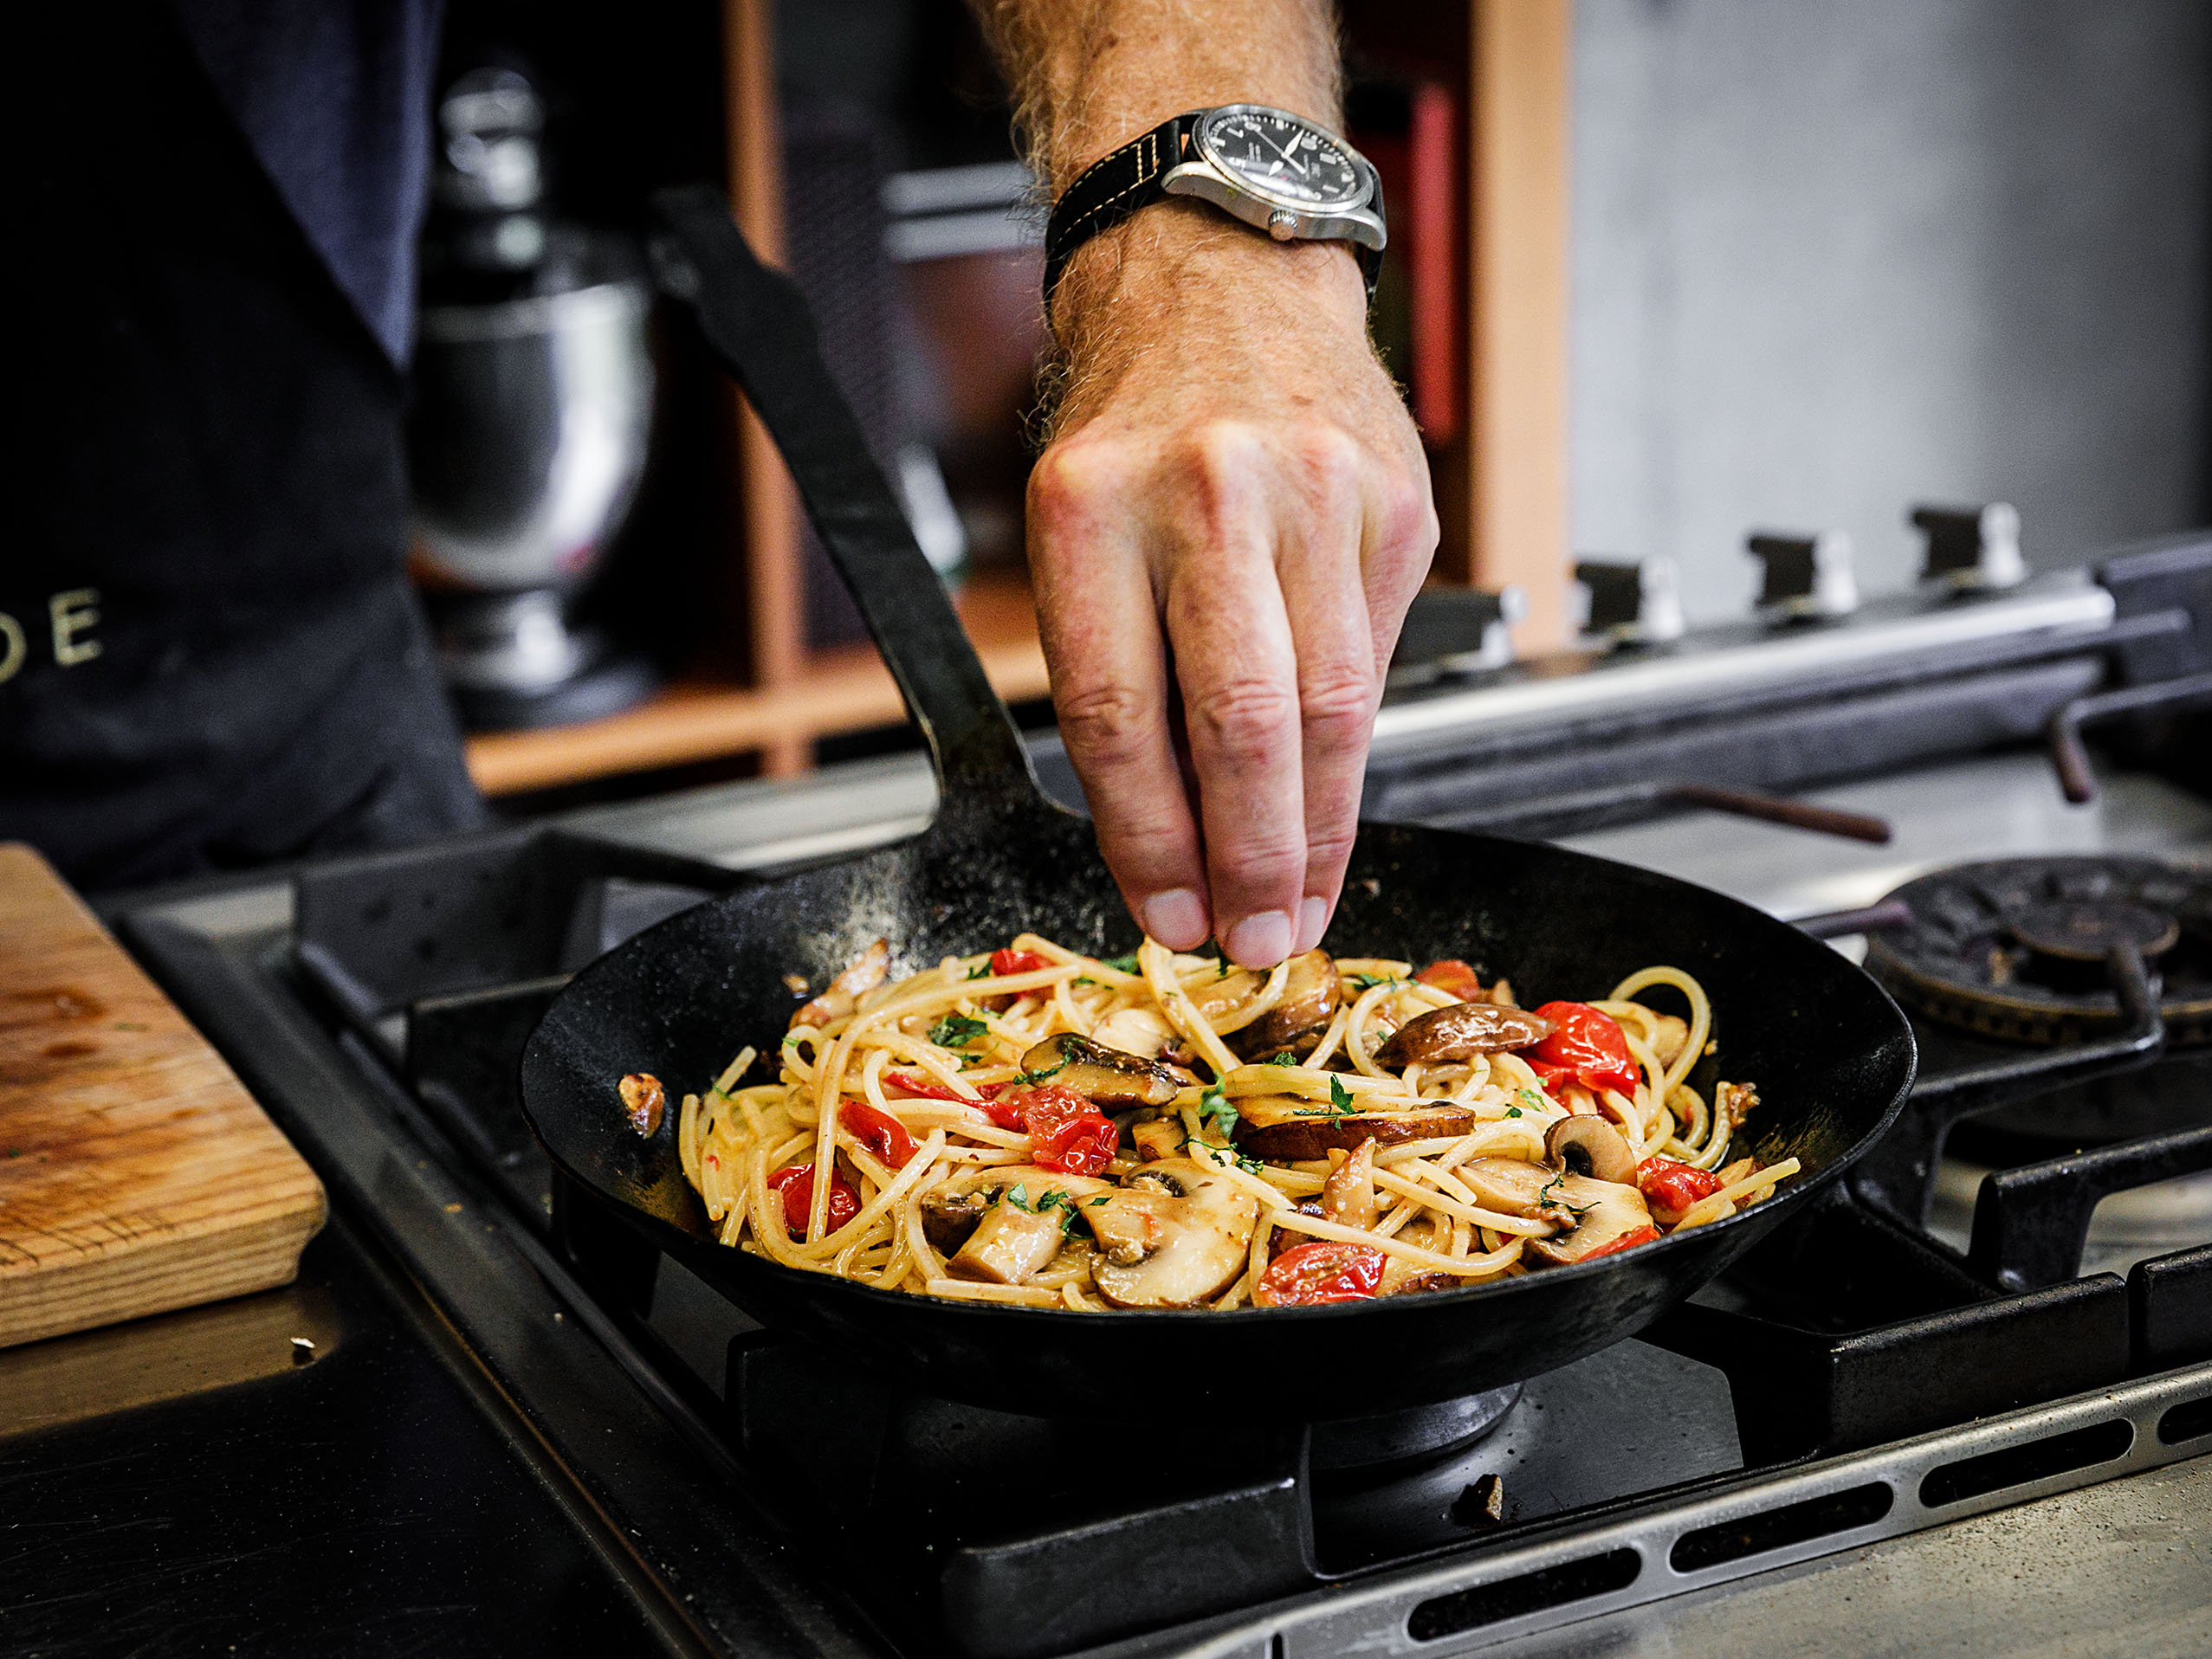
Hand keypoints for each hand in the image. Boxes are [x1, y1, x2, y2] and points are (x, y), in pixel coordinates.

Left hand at [1027, 201, 1438, 968]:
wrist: (1222, 279)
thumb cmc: (1135, 427)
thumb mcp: (1079, 529)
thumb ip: (1124, 673)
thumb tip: (1176, 845)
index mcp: (1092, 506)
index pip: (1118, 715)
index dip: (1146, 840)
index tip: (1169, 916)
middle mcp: (1206, 492)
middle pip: (1241, 722)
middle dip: (1250, 858)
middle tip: (1255, 943)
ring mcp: (1315, 494)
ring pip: (1329, 707)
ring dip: (1318, 832)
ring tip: (1300, 907)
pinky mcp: (1395, 506)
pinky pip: (1375, 659)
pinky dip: (1351, 747)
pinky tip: (1331, 798)